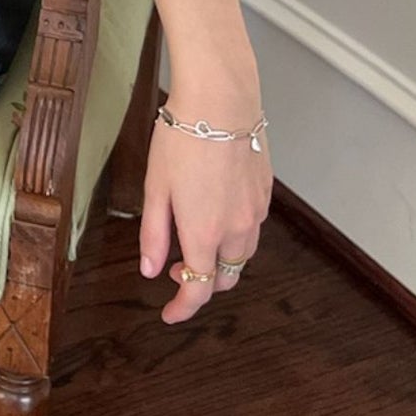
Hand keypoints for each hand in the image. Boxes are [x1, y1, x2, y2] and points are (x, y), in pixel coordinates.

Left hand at [138, 84, 273, 323]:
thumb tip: (150, 269)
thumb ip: (154, 234)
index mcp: (204, 233)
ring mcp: (255, 212)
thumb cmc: (183, 139)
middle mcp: (236, 229)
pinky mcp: (265, 193)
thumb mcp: (155, 188)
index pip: (197, 289)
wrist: (221, 101)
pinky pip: (251, 228)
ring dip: (220, 260)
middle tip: (174, 270)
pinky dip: (234, 235)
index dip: (182, 308)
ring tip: (192, 241)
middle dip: (202, 284)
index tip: (169, 314)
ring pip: (242, 255)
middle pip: (226, 277)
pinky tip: (214, 213)